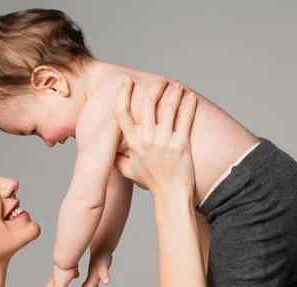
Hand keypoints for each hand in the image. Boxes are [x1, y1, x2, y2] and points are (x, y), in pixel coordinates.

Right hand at [79, 251, 111, 286]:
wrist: (101, 246)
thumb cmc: (103, 256)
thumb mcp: (104, 265)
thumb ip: (104, 273)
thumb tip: (106, 281)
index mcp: (92, 276)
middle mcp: (92, 276)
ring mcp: (93, 274)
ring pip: (87, 286)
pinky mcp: (96, 271)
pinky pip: (91, 281)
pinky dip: (92, 286)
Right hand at [113, 78, 197, 196]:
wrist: (171, 194)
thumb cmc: (152, 181)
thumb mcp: (128, 170)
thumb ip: (116, 157)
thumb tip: (106, 148)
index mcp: (133, 143)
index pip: (121, 113)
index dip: (122, 94)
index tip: (126, 81)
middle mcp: (147, 140)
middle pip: (148, 103)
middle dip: (155, 87)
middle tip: (161, 81)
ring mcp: (165, 142)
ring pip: (168, 107)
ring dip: (173, 93)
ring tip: (176, 86)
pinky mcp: (182, 145)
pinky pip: (185, 119)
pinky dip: (189, 105)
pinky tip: (191, 97)